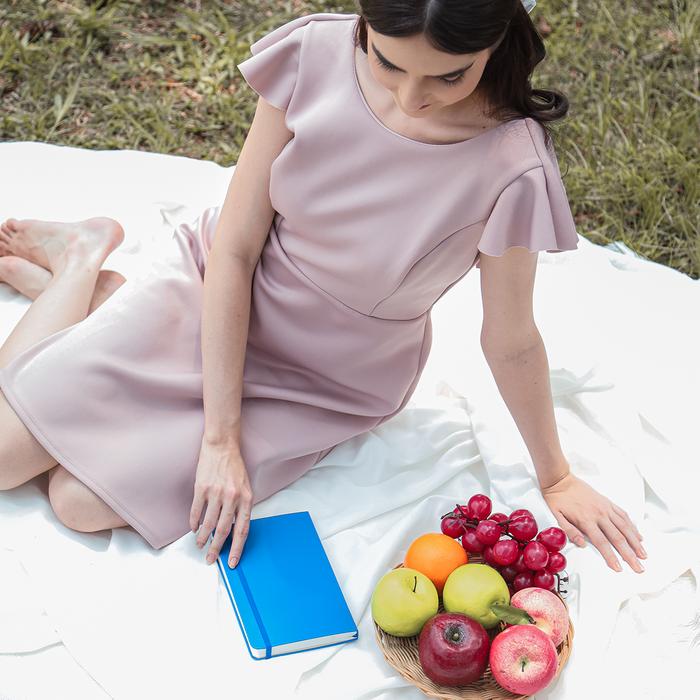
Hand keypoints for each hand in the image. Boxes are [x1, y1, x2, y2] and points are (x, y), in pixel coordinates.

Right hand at [190, 439, 252, 567]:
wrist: (222, 445)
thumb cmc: (234, 466)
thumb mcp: (246, 486)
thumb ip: (242, 507)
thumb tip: (235, 529)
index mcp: (246, 498)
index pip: (243, 529)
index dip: (237, 548)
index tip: (233, 561)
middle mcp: (232, 497)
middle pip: (224, 530)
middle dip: (217, 548)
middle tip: (211, 559)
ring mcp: (216, 493)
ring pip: (208, 523)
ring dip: (203, 538)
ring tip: (200, 545)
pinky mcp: (201, 488)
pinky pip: (196, 511)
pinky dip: (194, 523)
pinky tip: (194, 529)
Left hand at [540, 472, 646, 573]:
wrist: (561, 480)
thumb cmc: (558, 499)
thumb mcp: (557, 517)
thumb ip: (569, 531)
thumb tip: (582, 544)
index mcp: (586, 520)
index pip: (602, 543)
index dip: (611, 557)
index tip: (619, 568)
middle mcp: (599, 514)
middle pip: (618, 538)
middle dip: (630, 555)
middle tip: (639, 567)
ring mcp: (605, 507)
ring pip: (625, 527)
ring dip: (636, 542)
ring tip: (643, 554)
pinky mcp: (608, 502)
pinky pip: (623, 515)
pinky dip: (632, 526)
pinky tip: (638, 535)